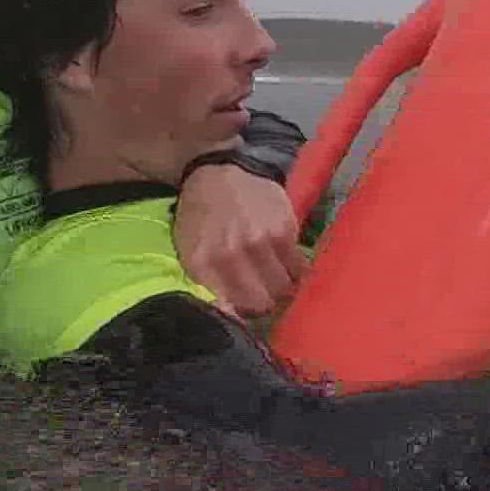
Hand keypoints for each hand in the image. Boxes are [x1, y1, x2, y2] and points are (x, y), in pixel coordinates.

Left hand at [172, 163, 308, 316]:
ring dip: (281, 288)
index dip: (243, 315)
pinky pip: (299, 267)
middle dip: (264, 303)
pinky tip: (287, 264)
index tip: (247, 312)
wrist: (217, 173)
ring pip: (283, 288)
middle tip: (264, 294)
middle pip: (262, 303)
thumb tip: (233, 317)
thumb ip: (207, 286)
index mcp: (202, 265)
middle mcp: (230, 255)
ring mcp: (259, 242)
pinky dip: (296, 271)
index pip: (232, 311)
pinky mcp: (284, 229)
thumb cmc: (200, 218)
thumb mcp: (190, 253)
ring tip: (276, 278)